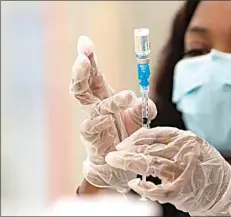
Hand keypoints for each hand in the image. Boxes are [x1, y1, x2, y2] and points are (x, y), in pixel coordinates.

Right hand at [69, 36, 156, 190]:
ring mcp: (91, 122)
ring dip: (108, 97)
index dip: (89, 58)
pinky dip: (99, 121)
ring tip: (129, 96)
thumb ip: (144, 108)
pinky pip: (90, 126)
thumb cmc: (126, 137)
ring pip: (88, 104)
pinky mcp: (91, 139)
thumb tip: (147, 103)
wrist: (118, 165)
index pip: (94, 74)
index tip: (85, 41)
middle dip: (81, 70)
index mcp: (104, 96)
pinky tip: (106, 120)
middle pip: (82, 85)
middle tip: (84, 57)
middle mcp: (95, 106)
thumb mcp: (139, 119)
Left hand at [105, 127, 230, 215]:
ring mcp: (182, 171)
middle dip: (127, 150)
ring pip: (150, 164)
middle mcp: (184, 152)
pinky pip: (156, 188)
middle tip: (113, 154)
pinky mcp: (180, 190)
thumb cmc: (206, 167)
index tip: (123, 143)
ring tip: (115, 162)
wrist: (224, 190)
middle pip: (149, 148)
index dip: (135, 138)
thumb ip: (172, 143)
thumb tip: (144, 142)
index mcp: (186, 139)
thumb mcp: (193, 147)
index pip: (155, 134)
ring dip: (129, 163)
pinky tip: (133, 183)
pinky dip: (142, 186)